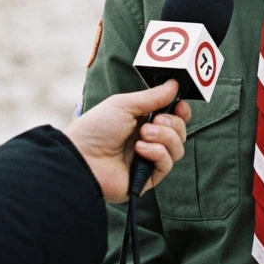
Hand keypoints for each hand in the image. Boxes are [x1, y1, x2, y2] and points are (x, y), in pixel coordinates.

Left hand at [64, 80, 191, 202]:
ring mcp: (149, 160)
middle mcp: (149, 141)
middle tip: (154, 121)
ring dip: (164, 137)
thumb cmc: (96, 128)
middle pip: (180, 132)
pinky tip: (139, 150)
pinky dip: (157, 153)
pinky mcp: (148, 178)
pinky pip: (167, 164)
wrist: (82, 157)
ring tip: (143, 135)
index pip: (174, 117)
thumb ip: (153, 96)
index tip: (180, 106)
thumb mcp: (124, 104)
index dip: (181, 112)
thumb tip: (175, 84)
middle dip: (172, 123)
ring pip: (178, 148)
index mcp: (143, 121)